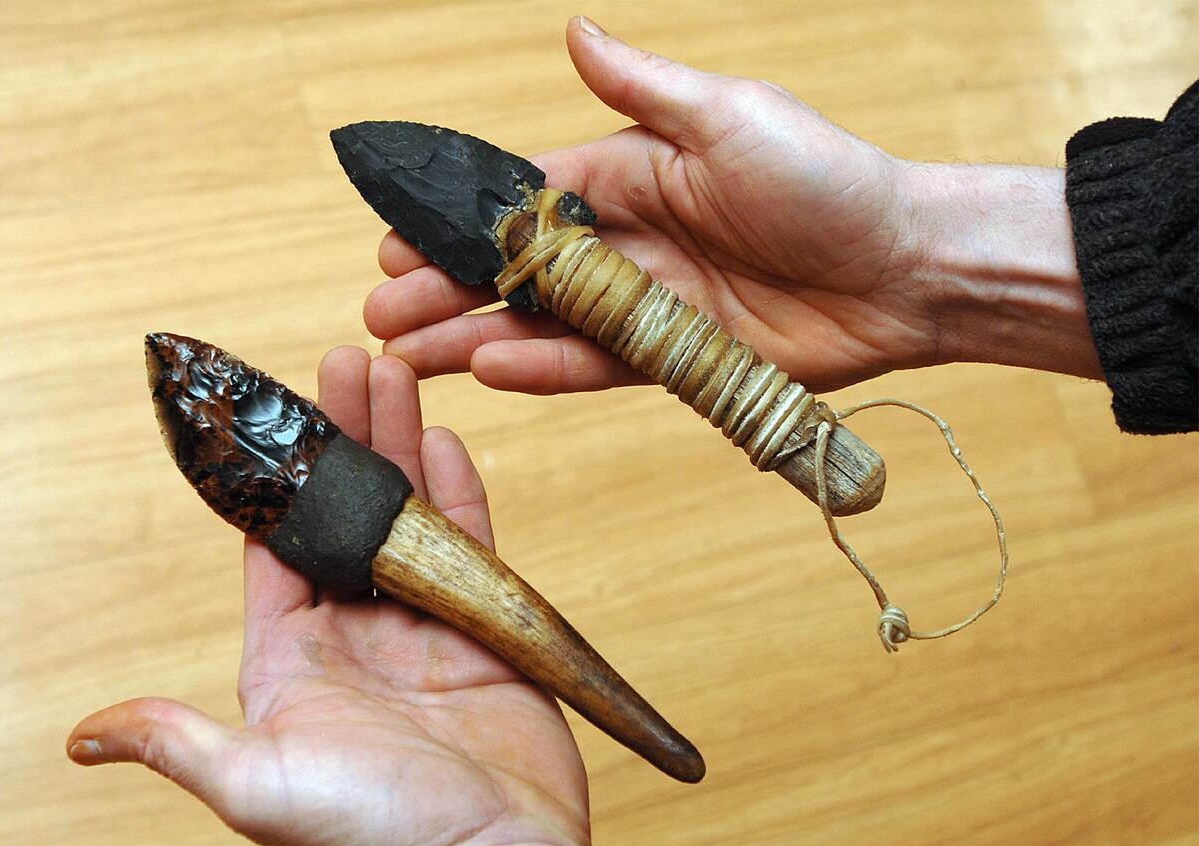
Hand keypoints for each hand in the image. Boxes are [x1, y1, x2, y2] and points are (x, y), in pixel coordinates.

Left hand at [67, 350, 596, 845]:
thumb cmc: (377, 837)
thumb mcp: (259, 785)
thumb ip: (180, 741)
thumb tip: (85, 738)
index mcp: (290, 659)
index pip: (273, 547)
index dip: (277, 477)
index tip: (278, 409)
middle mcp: (353, 636)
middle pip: (344, 516)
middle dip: (346, 440)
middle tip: (347, 364)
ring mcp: (422, 630)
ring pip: (407, 519)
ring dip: (402, 448)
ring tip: (395, 380)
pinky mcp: (483, 632)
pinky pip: (469, 547)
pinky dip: (459, 495)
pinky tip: (448, 442)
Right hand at [366, 17, 1098, 394]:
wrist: (904, 268)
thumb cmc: (827, 179)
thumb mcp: (728, 117)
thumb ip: (641, 88)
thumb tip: (574, 31)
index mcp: (633, 172)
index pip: (525, 197)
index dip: (459, 222)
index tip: (395, 238)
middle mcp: (632, 239)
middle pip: (520, 270)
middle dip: (448, 288)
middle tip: (382, 312)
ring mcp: (650, 304)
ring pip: (546, 324)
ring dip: (476, 336)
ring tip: (412, 352)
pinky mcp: (676, 360)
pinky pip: (598, 367)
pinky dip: (545, 371)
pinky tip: (489, 370)